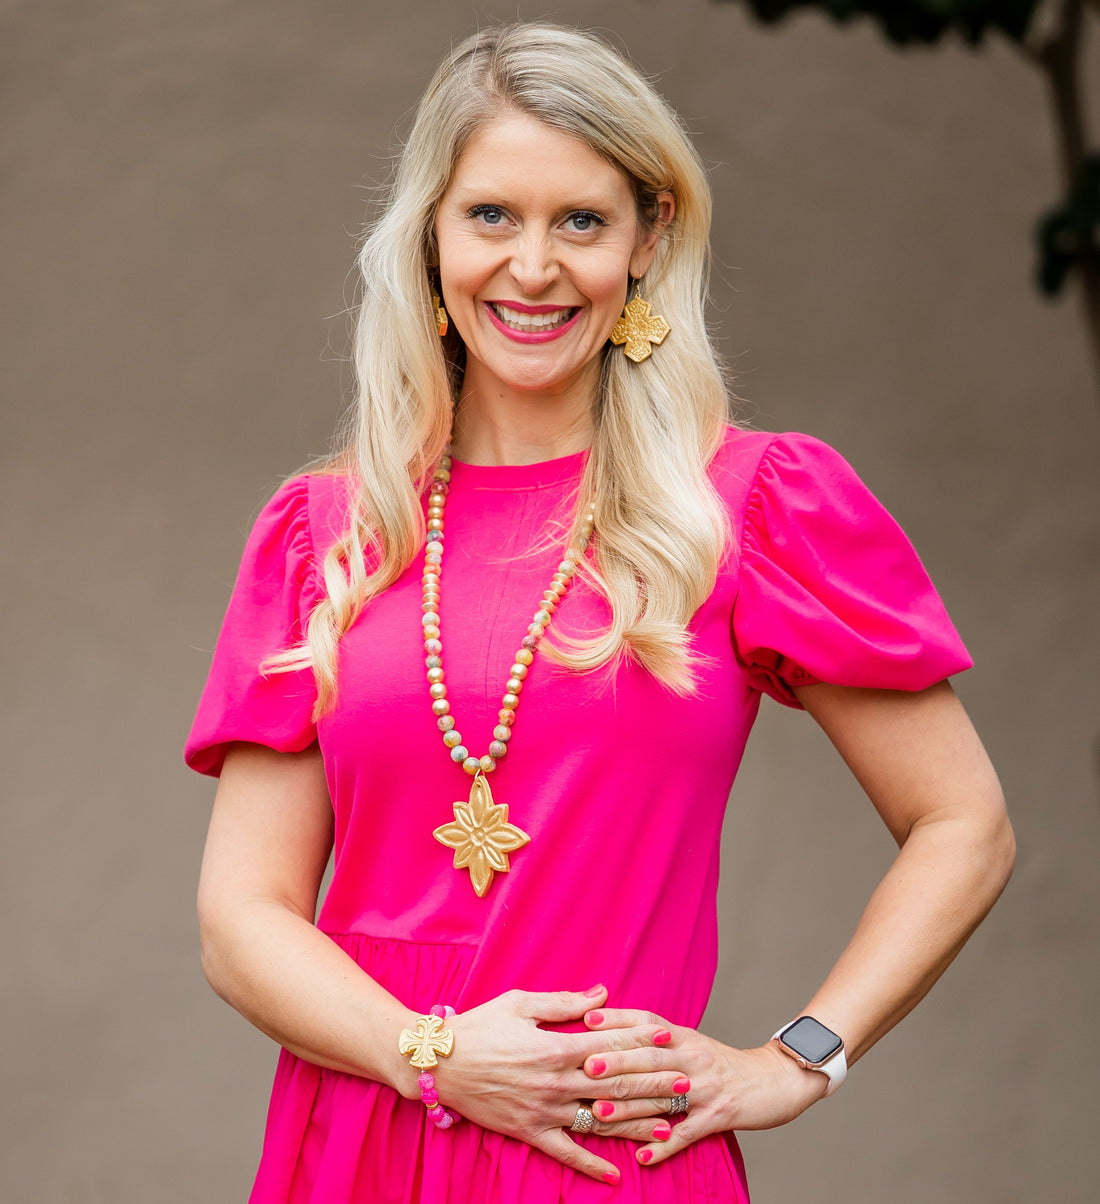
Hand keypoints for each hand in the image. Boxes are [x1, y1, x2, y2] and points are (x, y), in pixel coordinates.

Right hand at [428, 988, 688, 1183]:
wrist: (439, 1063)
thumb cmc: (479, 1026)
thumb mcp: (521, 1003)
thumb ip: (565, 1002)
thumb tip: (603, 993)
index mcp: (556, 1046)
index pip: (610, 1044)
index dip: (642, 1041)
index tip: (670, 1040)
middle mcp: (556, 1082)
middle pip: (615, 1084)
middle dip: (653, 1084)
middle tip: (685, 1085)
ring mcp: (545, 1111)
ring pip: (599, 1120)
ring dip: (636, 1125)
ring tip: (670, 1127)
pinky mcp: (530, 1132)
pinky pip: (567, 1153)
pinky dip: (591, 1167)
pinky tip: (616, 1176)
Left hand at [583, 1008, 828, 1166]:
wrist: (775, 1079)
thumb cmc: (724, 1063)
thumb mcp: (693, 1042)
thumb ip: (659, 1039)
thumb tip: (616, 1032)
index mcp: (685, 1037)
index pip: (648, 1023)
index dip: (619, 1020)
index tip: (587, 1020)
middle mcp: (694, 1058)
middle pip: (651, 1059)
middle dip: (617, 1063)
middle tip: (586, 1068)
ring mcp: (706, 1088)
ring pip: (663, 1097)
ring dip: (630, 1107)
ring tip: (600, 1114)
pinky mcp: (719, 1117)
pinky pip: (688, 1134)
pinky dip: (665, 1147)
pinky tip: (643, 1157)